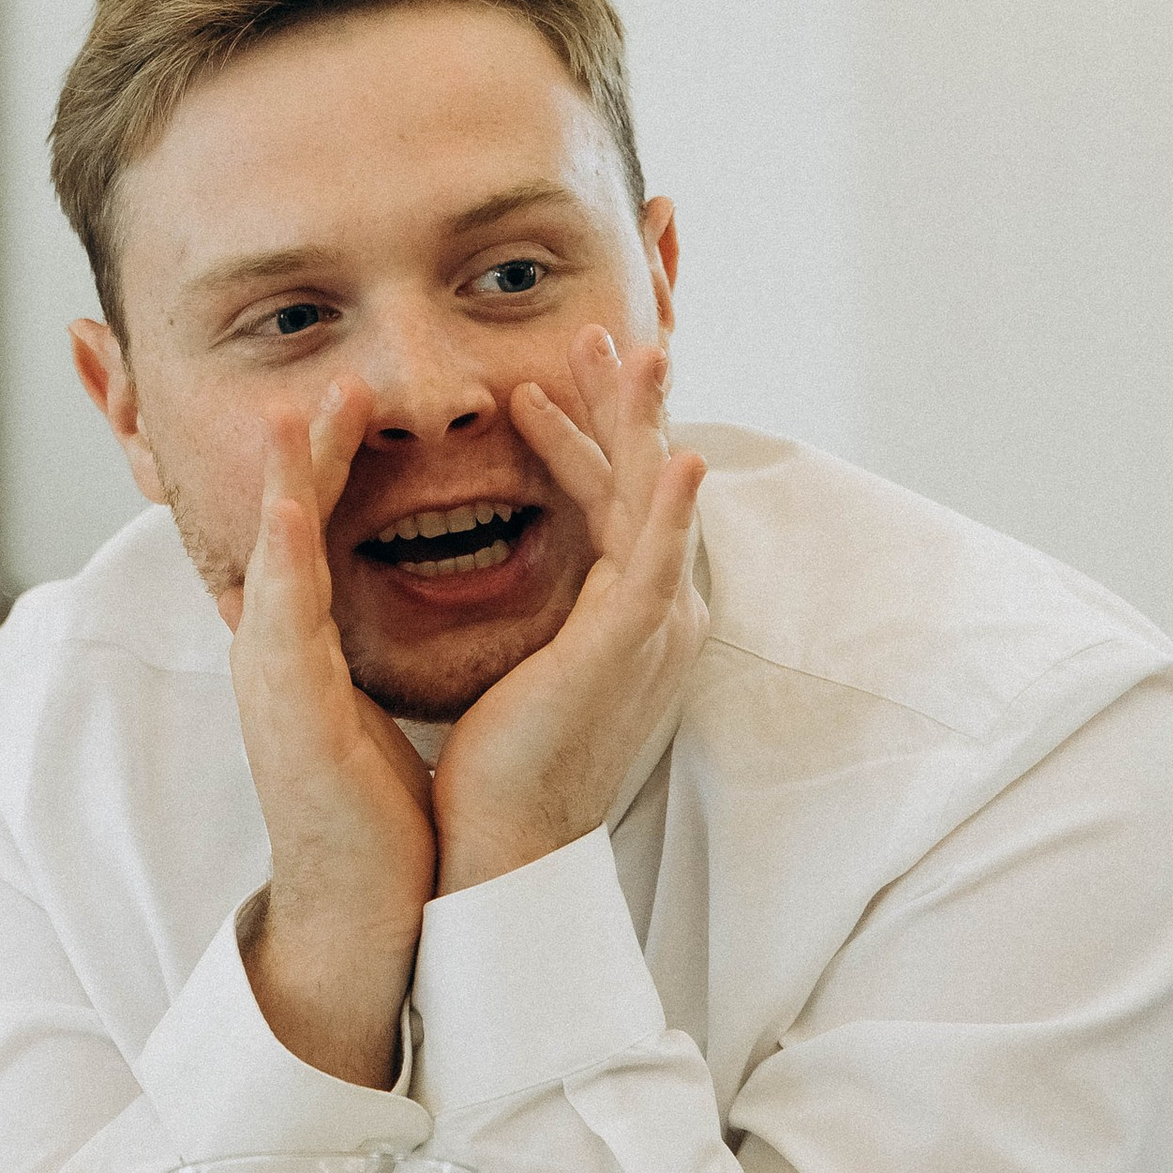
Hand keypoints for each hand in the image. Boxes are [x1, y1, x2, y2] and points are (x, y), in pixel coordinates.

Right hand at [220, 378, 436, 1087]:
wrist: (360, 905)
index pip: (311, 530)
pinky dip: (285, 551)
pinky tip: (291, 501)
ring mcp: (271, 676)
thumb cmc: (374, 812)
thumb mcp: (364, 704)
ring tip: (305, 406)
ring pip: (274, 553)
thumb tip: (390, 606)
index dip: (326, 462)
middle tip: (327, 378)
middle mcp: (275, 649)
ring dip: (288, 476)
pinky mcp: (287, 708)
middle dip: (302, 446)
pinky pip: (282, 615)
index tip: (352, 400)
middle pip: (281, 523)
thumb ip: (359, 649)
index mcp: (301, 645)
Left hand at [430, 329, 706, 895]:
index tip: (547, 380)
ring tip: (634, 351)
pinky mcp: (628, 647)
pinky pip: (655, 562)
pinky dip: (669, 508)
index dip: (585, 432)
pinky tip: (681, 455)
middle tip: (598, 331)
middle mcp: (652, 611)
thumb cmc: (501, 762)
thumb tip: (491, 559)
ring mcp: (648, 626)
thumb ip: (529, 603)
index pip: (610, 497)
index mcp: (625, 611)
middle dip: (619, 402)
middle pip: (639, 479)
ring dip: (643, 421)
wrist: (501, 840)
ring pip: (651, 499)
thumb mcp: (519, 655)